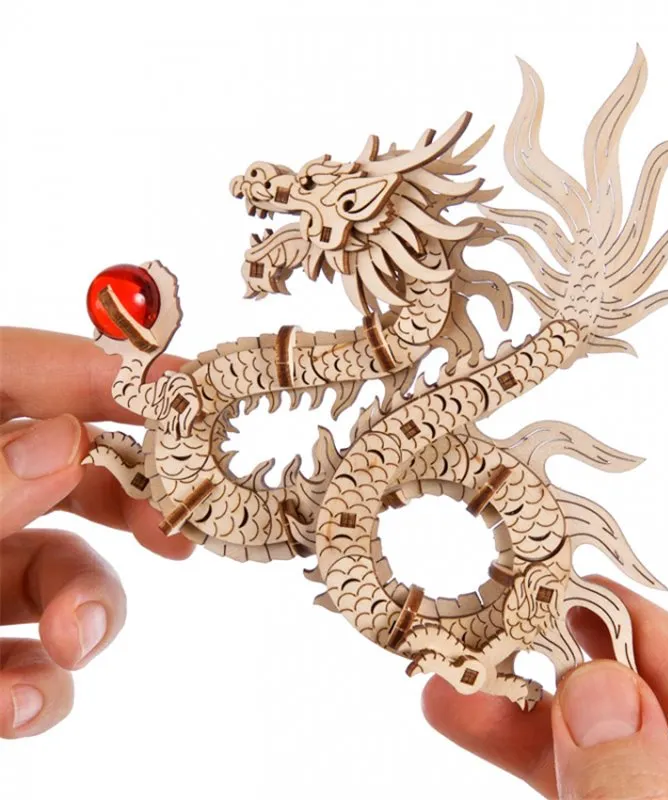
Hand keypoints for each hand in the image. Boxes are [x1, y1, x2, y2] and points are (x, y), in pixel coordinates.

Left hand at [0, 327, 192, 738]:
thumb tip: (61, 444)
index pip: (17, 370)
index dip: (107, 369)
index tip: (195, 387)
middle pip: (68, 471)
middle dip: (133, 501)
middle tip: (178, 526)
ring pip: (61, 575)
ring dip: (90, 609)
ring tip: (80, 641)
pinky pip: (27, 663)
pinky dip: (40, 688)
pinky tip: (30, 702)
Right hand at [423, 577, 667, 797]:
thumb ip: (633, 797)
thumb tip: (598, 693)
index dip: (660, 641)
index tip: (585, 589)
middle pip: (661, 738)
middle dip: (569, 684)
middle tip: (504, 633)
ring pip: (612, 775)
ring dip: (530, 734)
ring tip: (455, 697)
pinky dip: (541, 775)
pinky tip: (482, 735)